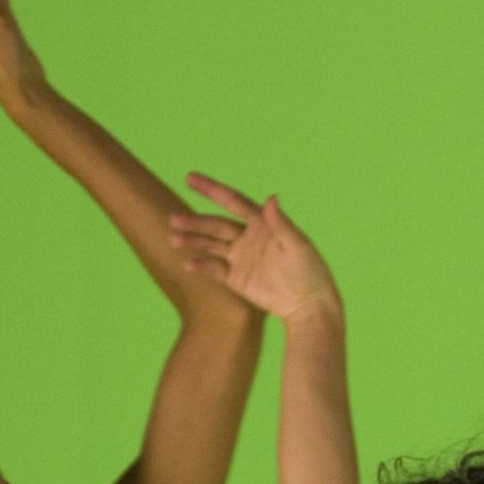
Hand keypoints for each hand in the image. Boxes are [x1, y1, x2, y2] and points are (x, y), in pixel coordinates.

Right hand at [168, 175, 337, 320]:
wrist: (309, 305)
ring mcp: (241, 257)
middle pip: (216, 224)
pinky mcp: (236, 278)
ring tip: (174, 240)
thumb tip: (271, 197)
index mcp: (262, 223)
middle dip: (195, 221)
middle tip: (173, 219)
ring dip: (193, 241)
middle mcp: (248, 237)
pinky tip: (187, 264)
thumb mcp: (298, 245)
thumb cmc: (310, 271)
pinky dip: (200, 265)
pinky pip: (214, 268)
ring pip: (211, 245)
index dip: (211, 189)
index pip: (232, 201)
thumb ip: (282, 223)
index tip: (189, 177)